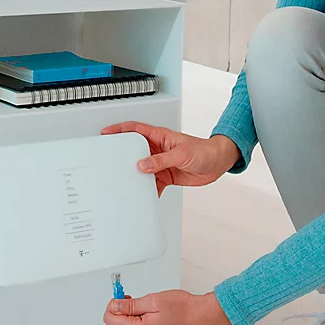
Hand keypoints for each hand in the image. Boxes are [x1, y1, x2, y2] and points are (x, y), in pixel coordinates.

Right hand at [101, 121, 238, 195]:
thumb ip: (161, 160)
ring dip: (135, 175)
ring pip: (142, 168)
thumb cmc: (203, 151)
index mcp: (160, 137)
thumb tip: (142, 165)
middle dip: (122, 155)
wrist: (217, 164)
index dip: (119, 130)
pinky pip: (152, 183)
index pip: (135, 130)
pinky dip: (147, 189)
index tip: (106, 133)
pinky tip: (144, 194)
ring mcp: (161, 163)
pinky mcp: (166, 176)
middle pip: (134, 150)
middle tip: (110, 161)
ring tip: (125, 182)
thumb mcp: (181, 154)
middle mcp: (158, 149)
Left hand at [103, 289, 231, 324]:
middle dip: (115, 316)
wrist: (199, 317)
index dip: (113, 306)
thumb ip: (130, 305)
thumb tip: (114, 306)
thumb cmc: (182, 308)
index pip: (110, 321)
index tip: (120, 300)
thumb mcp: (153, 300)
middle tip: (126, 305)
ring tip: (129, 317)